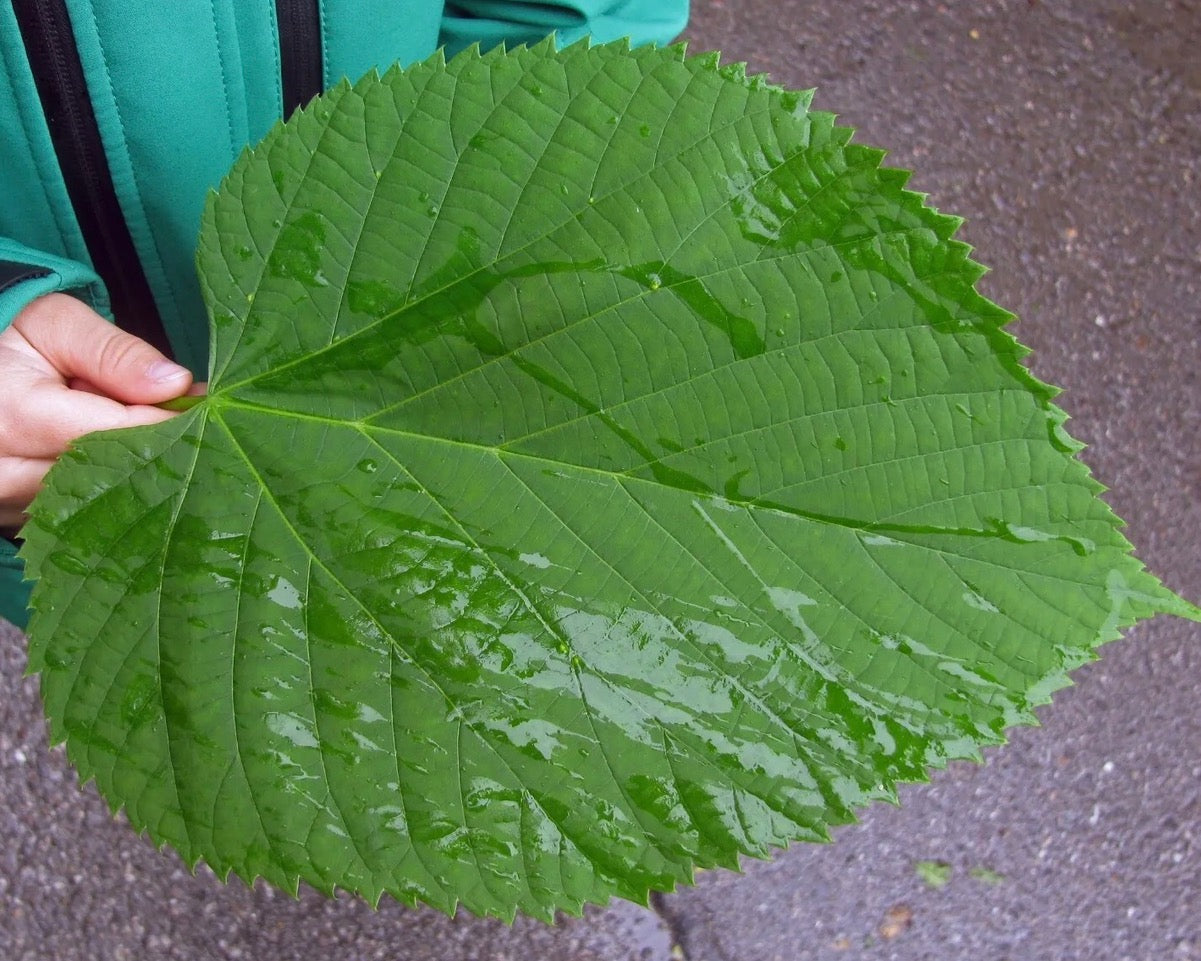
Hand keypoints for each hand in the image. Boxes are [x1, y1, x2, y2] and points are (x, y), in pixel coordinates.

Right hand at [0, 293, 193, 532]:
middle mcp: (4, 470)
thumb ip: (115, 353)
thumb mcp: (58, 325)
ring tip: (141, 429)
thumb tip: (177, 384)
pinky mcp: (11, 518)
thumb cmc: (15, 341)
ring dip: (129, 469)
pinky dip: (106, 486)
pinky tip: (116, 456)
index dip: (169, 424)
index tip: (205, 409)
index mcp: (14, 416)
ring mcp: (6, 500)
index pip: (116, 434)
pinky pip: (79, 513)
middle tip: (190, 422)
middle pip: (112, 476)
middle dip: (155, 448)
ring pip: (100, 501)